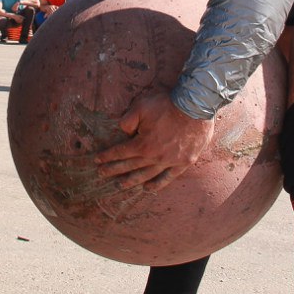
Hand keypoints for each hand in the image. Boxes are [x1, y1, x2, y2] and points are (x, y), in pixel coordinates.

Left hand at [93, 90, 213, 190]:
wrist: (196, 107)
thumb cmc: (167, 105)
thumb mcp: (141, 106)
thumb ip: (128, 121)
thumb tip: (124, 133)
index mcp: (142, 144)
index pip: (120, 152)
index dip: (108, 156)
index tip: (97, 160)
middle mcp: (154, 157)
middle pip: (130, 166)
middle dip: (114, 170)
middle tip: (101, 174)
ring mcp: (169, 162)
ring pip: (146, 175)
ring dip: (132, 181)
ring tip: (120, 185)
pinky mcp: (183, 162)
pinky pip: (167, 178)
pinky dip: (157, 184)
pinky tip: (148, 188)